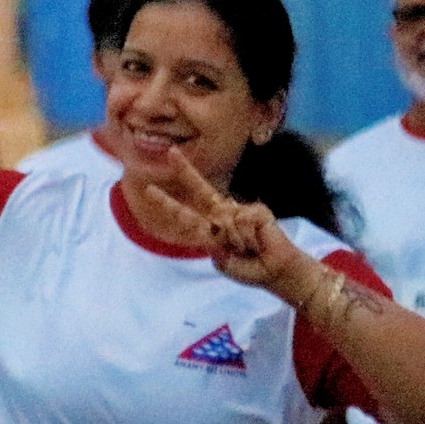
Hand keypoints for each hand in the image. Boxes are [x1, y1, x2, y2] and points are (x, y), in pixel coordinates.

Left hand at [125, 144, 311, 293]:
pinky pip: (243, 220)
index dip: (167, 203)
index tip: (149, 190)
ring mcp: (240, 210)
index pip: (185, 213)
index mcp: (210, 227)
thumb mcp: (222, 260)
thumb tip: (221, 221)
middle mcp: (223, 214)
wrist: (274, 272)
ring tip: (249, 249)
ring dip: (237, 242)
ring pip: (226, 221)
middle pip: (200, 189)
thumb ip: (214, 242)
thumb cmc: (248, 269)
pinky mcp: (258, 210)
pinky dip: (249, 237)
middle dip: (184, 170)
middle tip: (171, 151)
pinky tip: (259, 241)